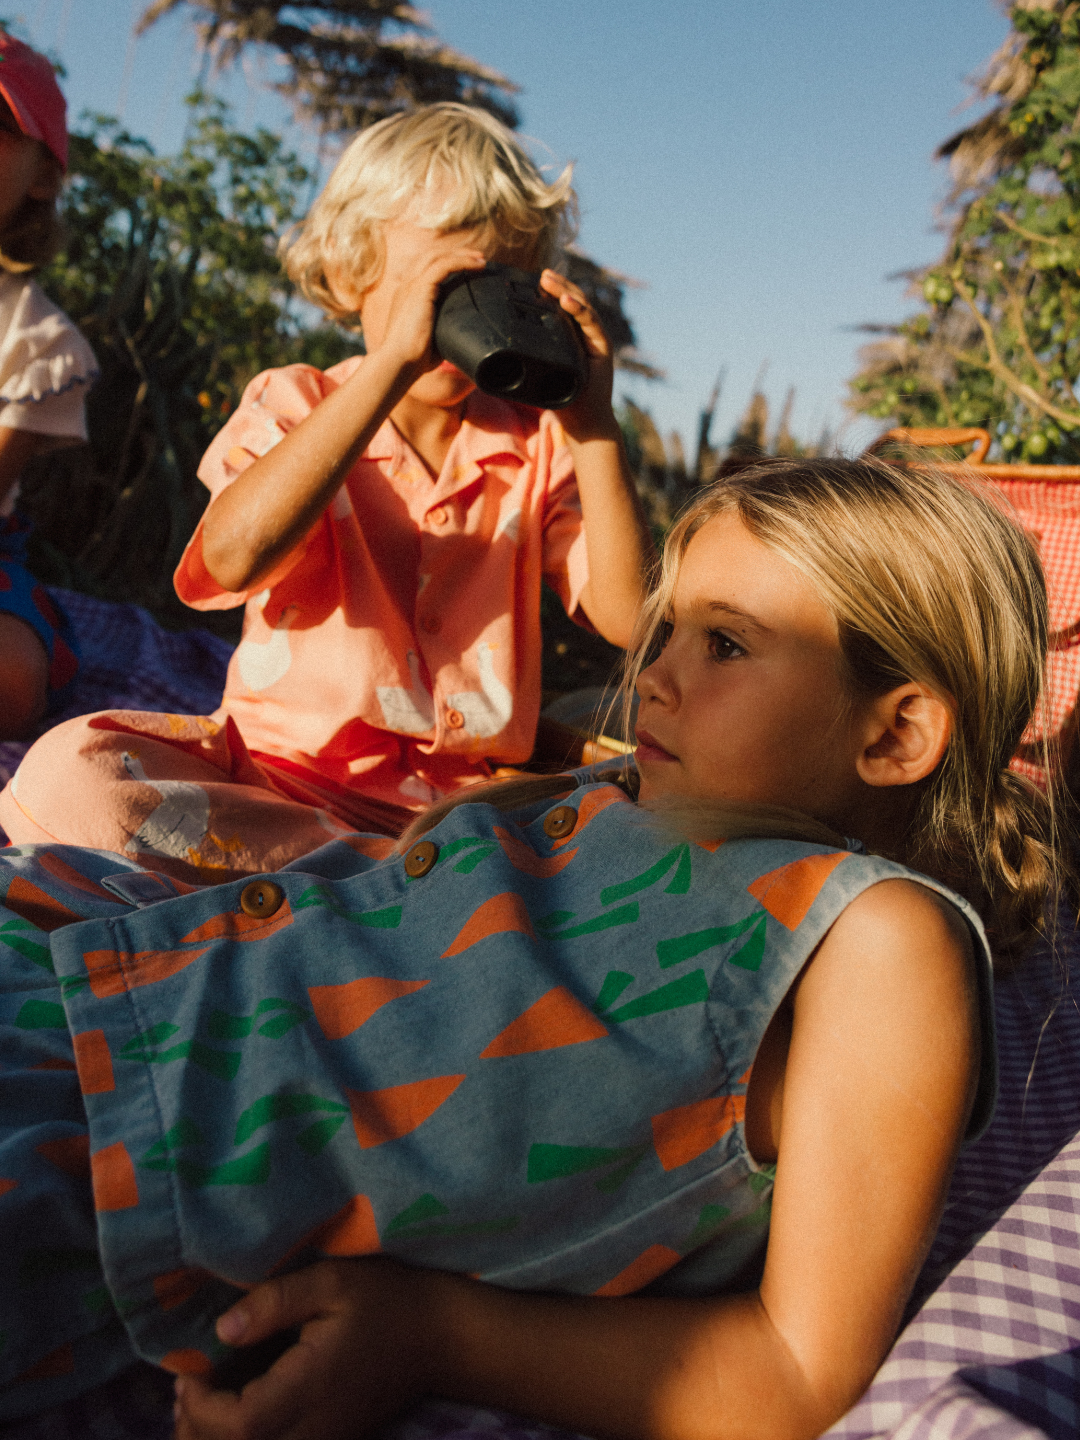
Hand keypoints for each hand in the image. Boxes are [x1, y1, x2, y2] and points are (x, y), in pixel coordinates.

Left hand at [173, 1258, 429, 1439]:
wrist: (438, 1338)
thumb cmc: (386, 1300)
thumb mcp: (332, 1282)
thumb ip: (275, 1302)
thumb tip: (222, 1330)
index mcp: (311, 1386)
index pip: (240, 1424)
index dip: (201, 1407)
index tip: (188, 1369)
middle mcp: (314, 1427)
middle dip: (197, 1429)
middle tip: (184, 1386)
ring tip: (196, 1402)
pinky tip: (230, 1413)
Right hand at [365, 245, 487, 377]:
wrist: (398, 363)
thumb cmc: (413, 359)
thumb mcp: (432, 340)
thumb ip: (444, 331)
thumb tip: (462, 336)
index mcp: (407, 296)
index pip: (424, 269)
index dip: (445, 264)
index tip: (466, 268)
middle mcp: (407, 286)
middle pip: (431, 256)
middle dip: (455, 253)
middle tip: (478, 259)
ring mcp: (411, 285)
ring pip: (437, 256)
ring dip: (461, 255)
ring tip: (481, 259)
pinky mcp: (419, 289)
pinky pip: (444, 266)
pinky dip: (462, 262)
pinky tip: (478, 266)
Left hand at [538, 270, 618, 441]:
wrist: (584, 423)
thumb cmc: (561, 400)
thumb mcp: (538, 374)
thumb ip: (526, 358)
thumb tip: (495, 350)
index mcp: (571, 336)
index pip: (561, 307)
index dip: (549, 292)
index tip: (532, 280)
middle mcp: (586, 333)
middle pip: (573, 301)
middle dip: (557, 285)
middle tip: (541, 274)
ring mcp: (596, 339)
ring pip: (582, 307)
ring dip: (566, 291)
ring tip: (549, 281)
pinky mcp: (603, 347)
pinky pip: (592, 324)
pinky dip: (580, 311)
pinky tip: (567, 302)